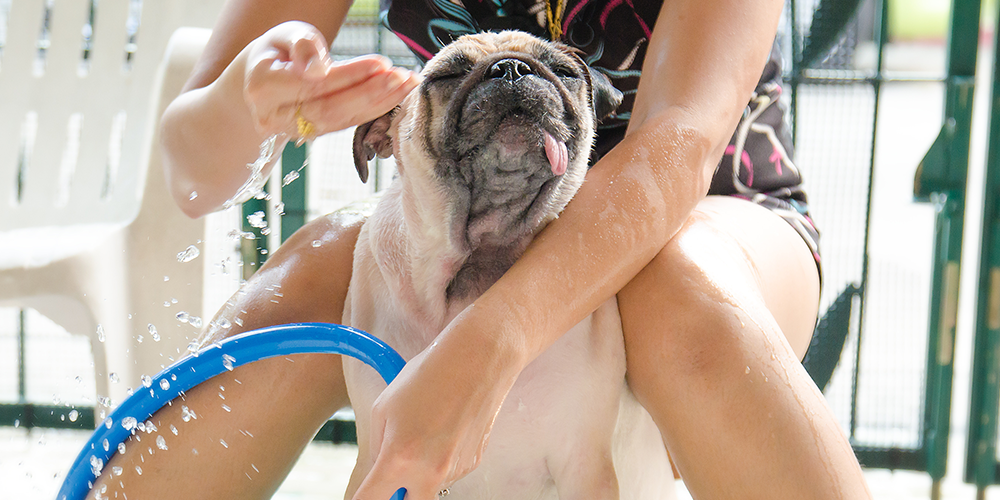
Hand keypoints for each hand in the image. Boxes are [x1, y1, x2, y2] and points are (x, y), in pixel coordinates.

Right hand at [243, 21, 420, 137]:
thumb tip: (319, 70)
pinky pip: (348, 123)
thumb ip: (301, 44)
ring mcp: (295, 130)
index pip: (314, 85)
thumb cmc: (277, 51)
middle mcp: (275, 116)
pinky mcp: (315, 134)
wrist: (261, 78)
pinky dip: (375, 109)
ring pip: (342, 120)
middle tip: (401, 77)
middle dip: (370, 93)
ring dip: (379, 103)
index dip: (350, 76)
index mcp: (262, 87)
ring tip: (407, 83)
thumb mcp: (283, 35)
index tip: (380, 63)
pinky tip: (397, 94)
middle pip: (329, 109)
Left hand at [351, 332, 519, 499]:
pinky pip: (449, 473)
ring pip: (429, 489)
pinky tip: (444, 429)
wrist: (478, 359)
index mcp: (399, 459)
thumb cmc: (428, 375)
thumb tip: (378, 471)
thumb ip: (376, 448)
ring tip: (424, 431)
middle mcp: (429, 473)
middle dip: (396, 495)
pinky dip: (441, 461)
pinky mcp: (473, 464)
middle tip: (392, 473)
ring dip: (420, 475)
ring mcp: (455, 471)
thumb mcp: (384, 408)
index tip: (361, 496)